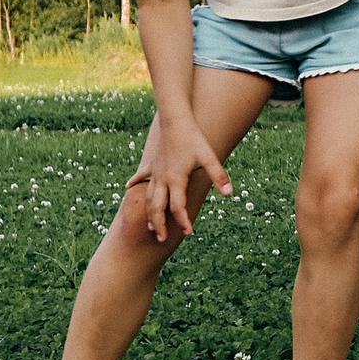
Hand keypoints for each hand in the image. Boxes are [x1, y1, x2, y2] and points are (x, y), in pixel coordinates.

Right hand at [126, 113, 230, 243]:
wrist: (175, 120)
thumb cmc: (193, 138)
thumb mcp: (209, 157)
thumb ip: (219, 176)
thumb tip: (230, 193)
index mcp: (176, 180)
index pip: (178, 207)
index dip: (183, 221)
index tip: (188, 233)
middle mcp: (162, 179)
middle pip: (157, 208)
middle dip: (159, 225)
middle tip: (161, 239)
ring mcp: (155, 172)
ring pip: (148, 197)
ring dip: (148, 212)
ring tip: (149, 226)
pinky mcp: (152, 163)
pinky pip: (142, 176)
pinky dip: (135, 182)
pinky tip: (128, 187)